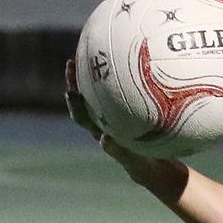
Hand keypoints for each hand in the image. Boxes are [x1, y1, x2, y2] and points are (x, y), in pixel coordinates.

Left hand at [64, 59, 178, 183]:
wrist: (152, 167)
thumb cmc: (141, 164)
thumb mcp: (131, 160)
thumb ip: (118, 151)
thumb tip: (103, 138)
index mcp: (100, 131)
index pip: (82, 116)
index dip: (75, 103)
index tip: (70, 91)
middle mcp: (103, 121)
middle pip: (84, 99)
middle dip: (76, 81)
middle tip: (72, 62)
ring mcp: (115, 115)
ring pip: (100, 93)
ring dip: (94, 76)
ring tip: (93, 55)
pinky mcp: (128, 112)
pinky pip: (121, 92)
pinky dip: (121, 79)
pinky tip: (133, 64)